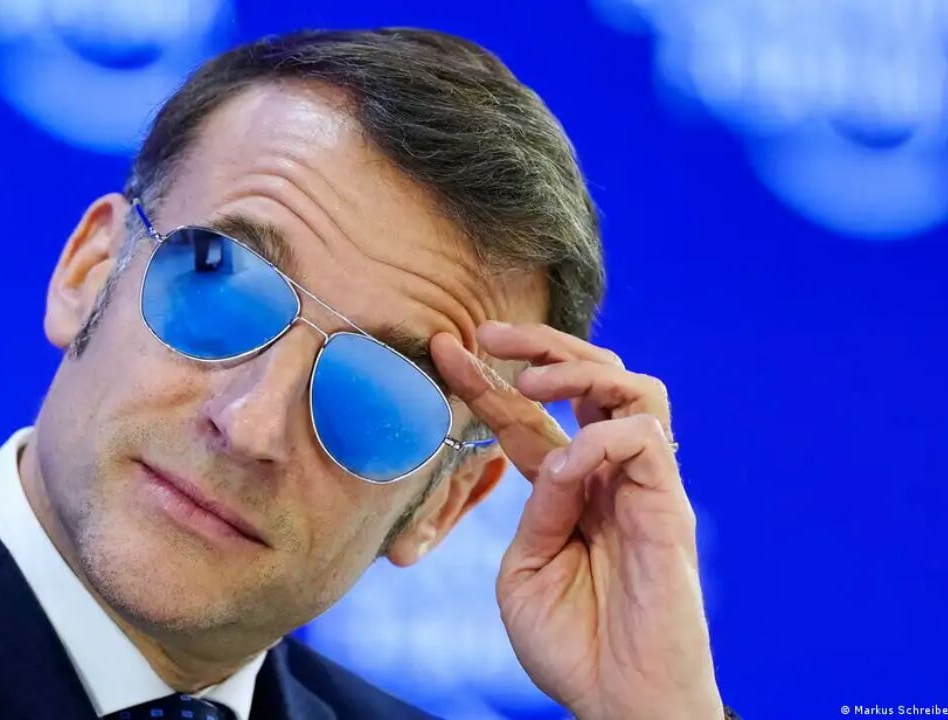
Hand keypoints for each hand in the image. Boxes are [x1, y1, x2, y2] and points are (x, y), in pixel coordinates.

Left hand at [431, 322, 724, 719]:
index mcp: (565, 489)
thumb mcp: (525, 571)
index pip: (527, 417)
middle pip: (590, 379)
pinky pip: (646, 439)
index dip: (486, 379)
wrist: (617, 700)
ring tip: (532, 384)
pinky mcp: (669, 508)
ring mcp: (642, 487)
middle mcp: (606, 476)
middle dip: (541, 346)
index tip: (443, 348)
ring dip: (578, 371)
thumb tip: (551, 461)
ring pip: (634, 387)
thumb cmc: (571, 644)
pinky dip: (601, 437)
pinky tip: (569, 466)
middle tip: (491, 334)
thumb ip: (533, 512)